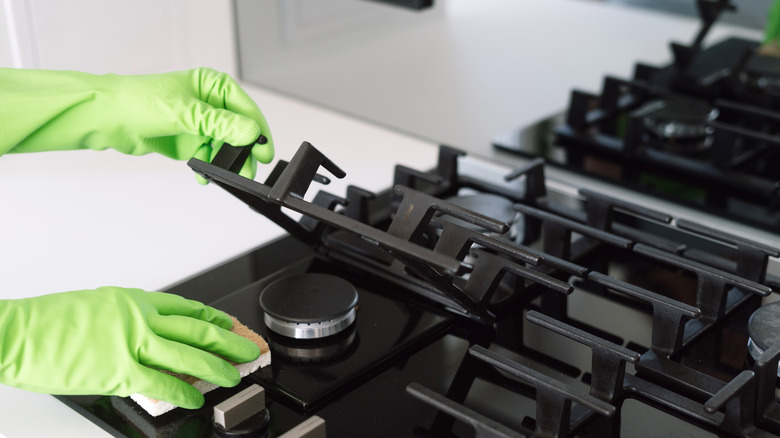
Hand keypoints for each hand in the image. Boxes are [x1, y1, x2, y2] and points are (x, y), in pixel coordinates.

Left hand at [0, 67, 273, 182]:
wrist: (106, 117)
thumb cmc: (138, 101)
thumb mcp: (186, 113)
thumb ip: (221, 124)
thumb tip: (250, 132)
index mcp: (212, 86)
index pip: (246, 109)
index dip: (258, 130)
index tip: (264, 149)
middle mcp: (208, 103)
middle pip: (239, 130)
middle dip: (244, 151)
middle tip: (250, 169)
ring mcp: (198, 122)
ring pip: (224, 146)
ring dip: (226, 162)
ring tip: (227, 175)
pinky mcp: (187, 140)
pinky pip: (208, 156)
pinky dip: (209, 167)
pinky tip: (204, 175)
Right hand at [0, 287, 259, 408]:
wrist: (17, 332)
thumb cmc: (50, 320)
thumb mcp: (100, 305)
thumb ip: (132, 318)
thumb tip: (154, 334)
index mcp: (137, 300)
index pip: (190, 309)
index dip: (217, 320)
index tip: (232, 327)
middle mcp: (141, 318)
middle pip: (199, 330)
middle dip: (230, 342)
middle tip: (249, 351)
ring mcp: (132, 343)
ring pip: (189, 356)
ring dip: (216, 368)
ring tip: (233, 376)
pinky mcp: (119, 370)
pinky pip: (162, 383)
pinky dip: (183, 392)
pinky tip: (196, 398)